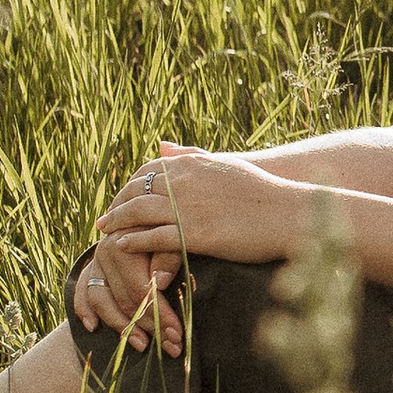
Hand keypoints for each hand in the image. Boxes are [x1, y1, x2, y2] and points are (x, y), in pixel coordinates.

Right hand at [74, 237, 181, 357]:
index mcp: (126, 242)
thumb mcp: (176, 237)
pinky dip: (84, 309)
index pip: (141, 289)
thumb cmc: (171, 226)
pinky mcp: (91, 268)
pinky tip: (92, 327)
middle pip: (125, 299)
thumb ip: (169, 256)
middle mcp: (106, 252)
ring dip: (121, 326)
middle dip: (149, 326)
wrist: (151, 210)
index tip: (178, 335)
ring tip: (141, 345)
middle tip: (171, 347)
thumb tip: (157, 283)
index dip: (161, 315)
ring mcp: (96, 261)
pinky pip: (82, 291)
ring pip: (101, 300)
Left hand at [94, 144, 298, 272]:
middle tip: (104, 219)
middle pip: (136, 190)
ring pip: (138, 212)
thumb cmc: (263, 192)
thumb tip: (163, 145)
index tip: (120, 198)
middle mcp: (185, 182)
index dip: (128, 185)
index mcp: (193, 165)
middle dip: (116, 205)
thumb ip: (192, 156)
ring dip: (116, 222)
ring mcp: (188, 208)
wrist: (289, 214)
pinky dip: (133, 241)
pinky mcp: (195, 234)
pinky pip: (153, 237)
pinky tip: (122, 246)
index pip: (147, 170)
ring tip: (105, 232)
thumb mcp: (225, 165)